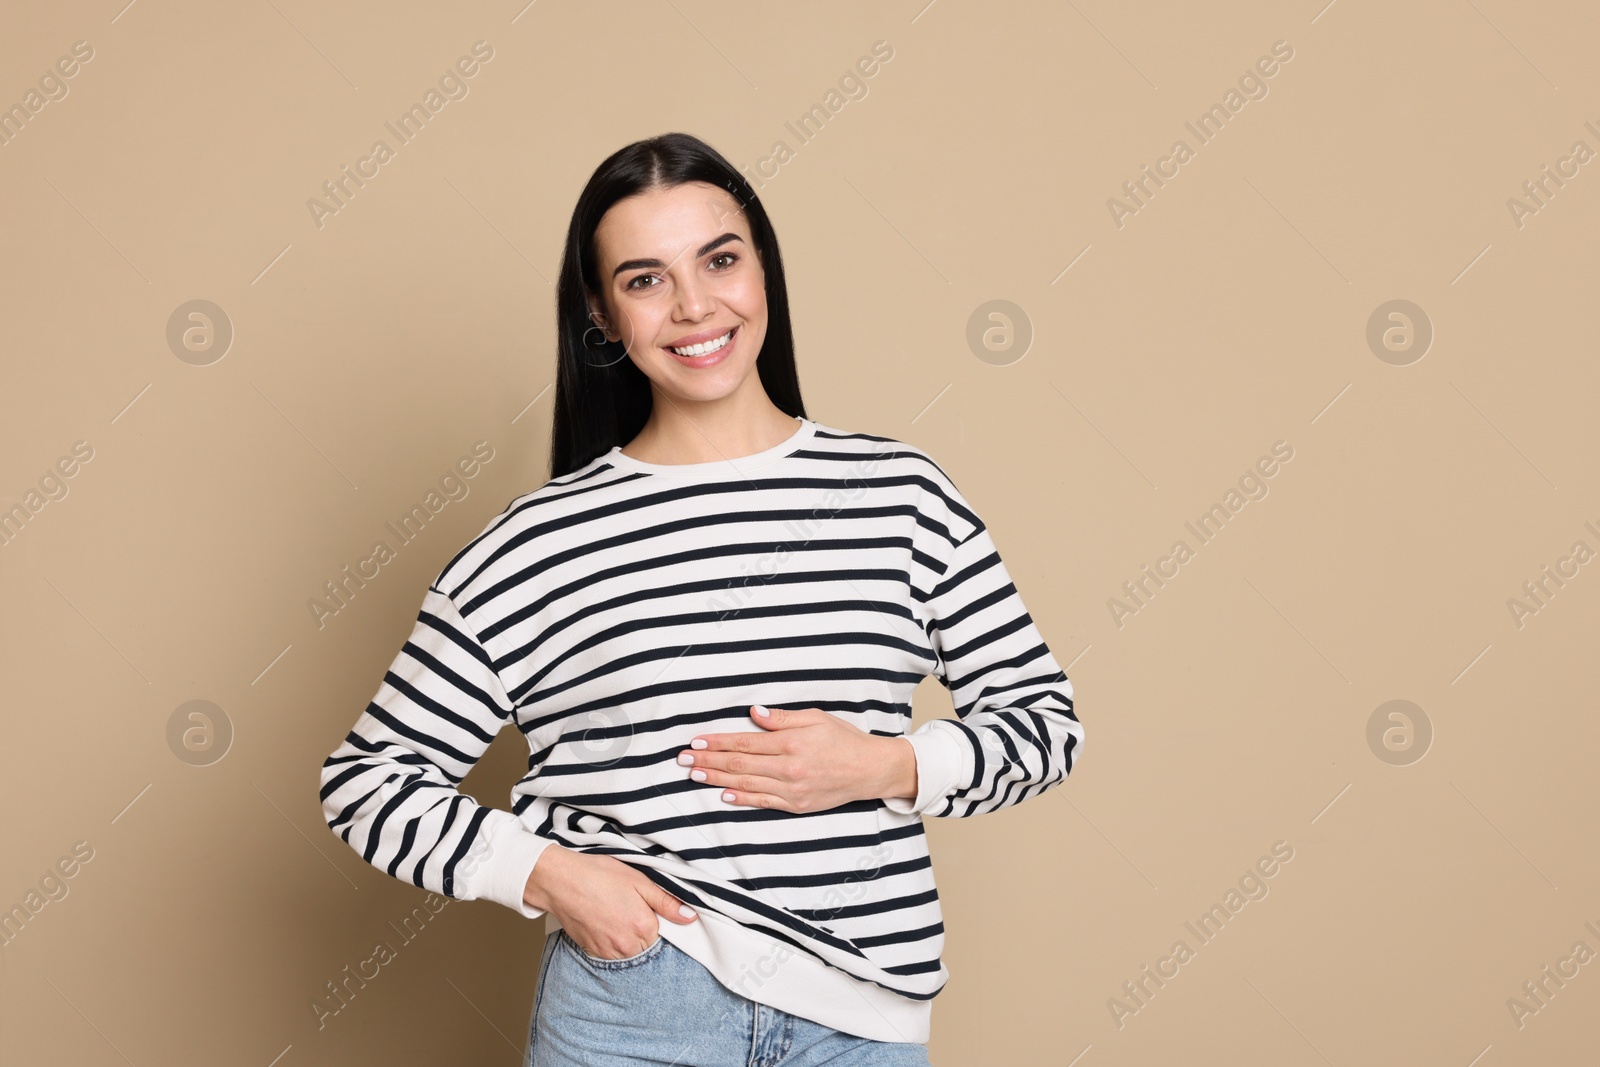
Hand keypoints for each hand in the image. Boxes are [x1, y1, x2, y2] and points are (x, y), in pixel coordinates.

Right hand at [523, 845, 697, 958]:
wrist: (561, 881)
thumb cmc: (599, 875)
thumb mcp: (639, 881)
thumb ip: (666, 902)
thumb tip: (690, 917)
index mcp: (643, 926)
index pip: (663, 932)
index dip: (654, 917)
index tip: (642, 904)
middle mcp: (628, 945)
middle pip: (646, 945)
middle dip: (642, 930)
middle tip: (626, 907)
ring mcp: (609, 952)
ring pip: (629, 952)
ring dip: (627, 939)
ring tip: (614, 914)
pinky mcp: (593, 952)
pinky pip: (611, 954)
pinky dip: (611, 942)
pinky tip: (603, 922)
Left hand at [677, 705, 917, 812]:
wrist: (870, 770)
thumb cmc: (844, 740)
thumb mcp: (816, 718)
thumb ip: (784, 718)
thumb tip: (755, 714)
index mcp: (792, 742)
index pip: (745, 743)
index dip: (718, 743)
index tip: (696, 742)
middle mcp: (789, 768)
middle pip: (740, 765)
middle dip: (708, 761)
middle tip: (683, 759)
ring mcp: (792, 789)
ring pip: (746, 784)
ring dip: (717, 780)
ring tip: (694, 775)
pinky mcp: (797, 805)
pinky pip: (763, 802)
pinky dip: (742, 799)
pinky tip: (723, 795)